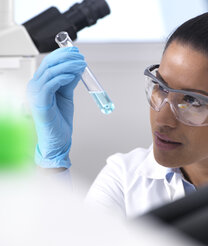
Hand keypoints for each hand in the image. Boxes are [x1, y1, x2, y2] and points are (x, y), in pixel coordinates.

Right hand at [27, 47, 85, 167]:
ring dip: (67, 66)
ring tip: (81, 64)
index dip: (62, 55)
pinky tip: (72, 75)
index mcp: (40, 84)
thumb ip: (69, 82)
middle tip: (80, 56)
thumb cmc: (59, 120)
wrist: (57, 140)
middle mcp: (34, 87)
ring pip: (50, 72)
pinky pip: (50, 84)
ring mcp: (35, 95)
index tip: (76, 52)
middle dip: (66, 57)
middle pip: (49, 64)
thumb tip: (76, 69)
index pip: (49, 63)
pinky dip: (62, 77)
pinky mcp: (40, 103)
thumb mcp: (66, 95)